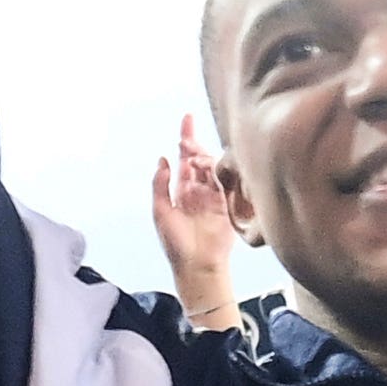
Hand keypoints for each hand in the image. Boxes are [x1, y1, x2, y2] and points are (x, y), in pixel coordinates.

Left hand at [148, 114, 243, 325]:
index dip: (186, 140)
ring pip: (210, 167)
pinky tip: (206, 166)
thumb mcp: (160, 211)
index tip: (187, 119)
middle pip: (199, 159)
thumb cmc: (176, 243)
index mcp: (181, 192)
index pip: (184, 160)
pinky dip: (215, 170)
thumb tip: (163, 159)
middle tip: (186, 134)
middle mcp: (198, 191)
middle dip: (194, 143)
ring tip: (192, 155)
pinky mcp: (226, 204)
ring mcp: (213, 196)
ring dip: (201, 157)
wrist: (197, 266)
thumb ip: (160, 184)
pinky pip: (223, 180)